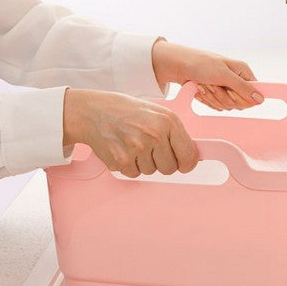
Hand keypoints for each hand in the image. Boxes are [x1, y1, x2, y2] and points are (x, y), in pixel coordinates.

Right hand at [63, 88, 197, 176]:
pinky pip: (134, 174)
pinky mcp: (122, 160)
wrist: (94, 111)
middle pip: (170, 168)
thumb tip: (192, 156)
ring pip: (151, 172)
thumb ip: (174, 133)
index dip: (187, 163)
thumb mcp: (157, 113)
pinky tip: (123, 149)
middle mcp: (154, 134)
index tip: (183, 163)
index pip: (188, 155)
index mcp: (167, 121)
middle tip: (150, 149)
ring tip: (133, 144)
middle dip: (162, 162)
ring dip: (144, 163)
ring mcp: (137, 148)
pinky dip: (129, 166)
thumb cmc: (127, 112)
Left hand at [151, 40, 263, 110]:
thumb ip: (243, 87)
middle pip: (240, 103)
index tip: (231, 92)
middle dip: (223, 97)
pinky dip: (206, 99)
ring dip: (213, 97)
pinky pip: (217, 106)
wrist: (179, 67)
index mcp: (242, 72)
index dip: (243, 97)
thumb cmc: (200, 64)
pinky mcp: (216, 96)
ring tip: (204, 84)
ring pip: (227, 106)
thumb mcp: (223, 75)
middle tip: (213, 84)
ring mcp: (226, 89)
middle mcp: (236, 81)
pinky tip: (200, 89)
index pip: (254, 93)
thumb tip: (260, 99)